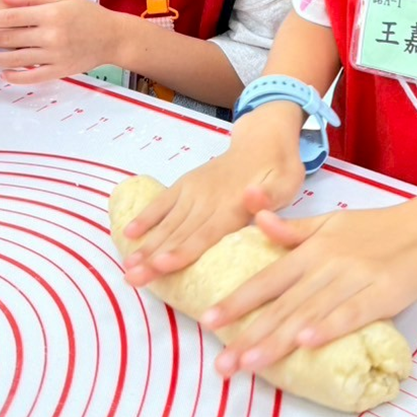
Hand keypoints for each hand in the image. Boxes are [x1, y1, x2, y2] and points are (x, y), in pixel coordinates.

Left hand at [0, 0, 133, 82]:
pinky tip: (3, 73)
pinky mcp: (60, 70)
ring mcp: (55, 55)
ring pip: (16, 59)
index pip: (10, 17)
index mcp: (51, 14)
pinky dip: (16, 77)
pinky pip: (33, 77)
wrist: (112, 37)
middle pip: (9, 38)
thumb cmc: (87, 15)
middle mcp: (52, 35)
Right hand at [121, 104, 305, 283]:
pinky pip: (163, 202)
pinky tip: (128, 234)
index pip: (205, 233)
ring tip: (128, 266)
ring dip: (147, 244)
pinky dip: (146, 217)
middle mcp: (207, 199)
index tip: (161, 265)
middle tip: (133, 278)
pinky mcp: (186, 185)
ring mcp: (194, 191)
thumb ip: (270, 195)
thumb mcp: (287, 182)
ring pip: (168, 222)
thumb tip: (251, 198)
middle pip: (179, 233)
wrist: (264, 139)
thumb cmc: (279, 170)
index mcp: (232, 205)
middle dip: (155, 257)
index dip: (183, 250)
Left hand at [203, 201, 416, 376]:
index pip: (266, 279)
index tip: (208, 321)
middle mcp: (325, 265)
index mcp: (311, 250)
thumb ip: (291, 228)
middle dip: (249, 335)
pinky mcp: (379, 295)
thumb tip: (255, 217)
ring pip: (308, 314)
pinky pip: (350, 314)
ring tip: (250, 363)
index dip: (237, 301)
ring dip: (278, 340)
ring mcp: (351, 280)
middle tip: (222, 363)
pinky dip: (328, 328)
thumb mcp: (329, 221)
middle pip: (281, 305)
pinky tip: (307, 343)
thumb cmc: (375, 228)